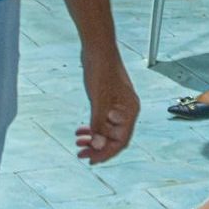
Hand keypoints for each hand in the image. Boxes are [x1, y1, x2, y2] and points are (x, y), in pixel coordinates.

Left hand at [75, 48, 139, 163]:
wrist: (97, 48)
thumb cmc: (102, 70)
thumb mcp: (99, 99)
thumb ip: (99, 123)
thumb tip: (98, 145)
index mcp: (130, 111)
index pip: (121, 140)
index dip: (106, 153)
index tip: (91, 160)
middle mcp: (126, 110)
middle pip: (114, 137)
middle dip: (98, 147)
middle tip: (80, 153)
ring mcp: (117, 105)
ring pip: (107, 129)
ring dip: (94, 138)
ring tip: (78, 142)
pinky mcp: (108, 99)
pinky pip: (102, 120)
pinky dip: (93, 126)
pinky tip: (81, 130)